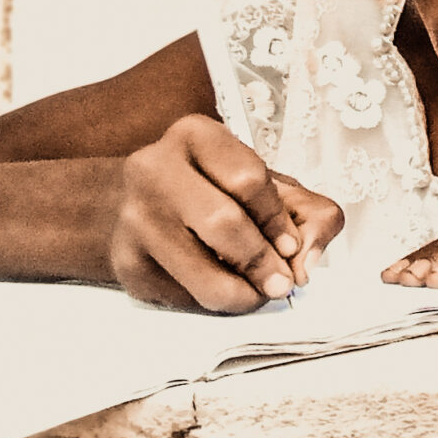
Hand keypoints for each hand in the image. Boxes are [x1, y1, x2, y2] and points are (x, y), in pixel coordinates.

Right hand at [107, 116, 346, 311]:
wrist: (146, 203)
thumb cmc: (220, 191)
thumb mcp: (273, 185)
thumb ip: (311, 213)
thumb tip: (307, 262)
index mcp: (195, 136)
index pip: (247, 179)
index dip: (277, 220)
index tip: (291, 246)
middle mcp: (153, 170)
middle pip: (222, 223)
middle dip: (262, 261)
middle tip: (282, 283)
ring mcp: (133, 218)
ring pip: (200, 271)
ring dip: (240, 293)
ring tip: (257, 294)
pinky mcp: (125, 263)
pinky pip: (180, 295)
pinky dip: (210, 301)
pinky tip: (220, 287)